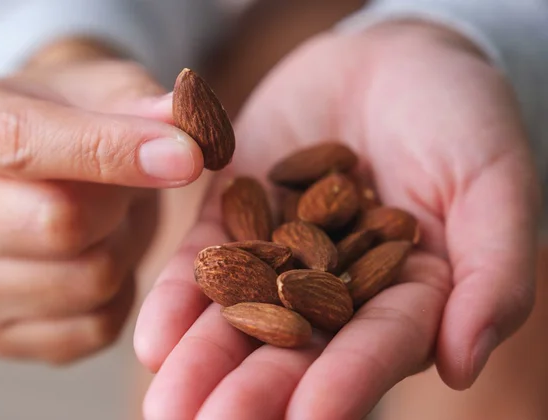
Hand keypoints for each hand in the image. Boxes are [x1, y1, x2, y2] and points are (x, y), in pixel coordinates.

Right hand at [0, 39, 203, 364]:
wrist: (35, 172)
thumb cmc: (68, 120)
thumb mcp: (103, 87)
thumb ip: (144, 104)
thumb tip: (189, 141)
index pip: (21, 144)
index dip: (112, 151)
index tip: (184, 156)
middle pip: (57, 224)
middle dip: (117, 202)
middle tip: (121, 184)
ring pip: (87, 281)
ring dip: (121, 248)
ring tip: (102, 219)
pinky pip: (92, 328)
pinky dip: (116, 296)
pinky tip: (94, 258)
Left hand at [135, 22, 539, 418]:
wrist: (391, 59)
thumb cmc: (462, 117)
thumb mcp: (493, 184)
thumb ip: (491, 271)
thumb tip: (462, 363)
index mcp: (405, 297)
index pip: (372, 350)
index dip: (342, 385)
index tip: (306, 419)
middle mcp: (335, 291)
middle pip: (292, 351)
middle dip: (250, 392)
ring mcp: (277, 256)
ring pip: (237, 318)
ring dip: (201, 360)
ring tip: (165, 403)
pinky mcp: (232, 219)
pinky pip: (201, 263)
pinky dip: (178, 298)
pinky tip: (151, 337)